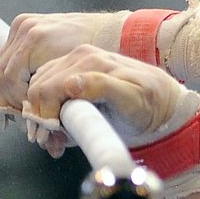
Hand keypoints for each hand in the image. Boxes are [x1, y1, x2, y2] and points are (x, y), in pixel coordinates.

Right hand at [0, 11, 127, 111]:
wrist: (114, 31)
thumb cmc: (103, 58)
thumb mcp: (84, 83)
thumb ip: (62, 107)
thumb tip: (47, 137)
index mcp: (37, 40)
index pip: (9, 82)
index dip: (17, 106)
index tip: (30, 123)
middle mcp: (26, 30)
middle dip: (9, 103)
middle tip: (24, 123)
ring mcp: (23, 26)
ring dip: (5, 95)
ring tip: (22, 114)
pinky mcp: (24, 27)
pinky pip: (5, 58)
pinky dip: (9, 81)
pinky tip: (21, 98)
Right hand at [24, 45, 191, 157]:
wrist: (163, 100)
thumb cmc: (150, 103)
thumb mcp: (132, 99)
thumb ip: (103, 88)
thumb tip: (71, 83)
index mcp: (89, 61)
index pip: (45, 88)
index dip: (42, 117)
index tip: (53, 138)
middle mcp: (79, 56)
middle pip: (37, 88)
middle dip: (39, 119)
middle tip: (53, 142)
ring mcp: (75, 61)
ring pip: (38, 88)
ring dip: (41, 116)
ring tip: (58, 137)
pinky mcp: (74, 69)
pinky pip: (46, 86)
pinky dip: (46, 109)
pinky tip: (60, 125)